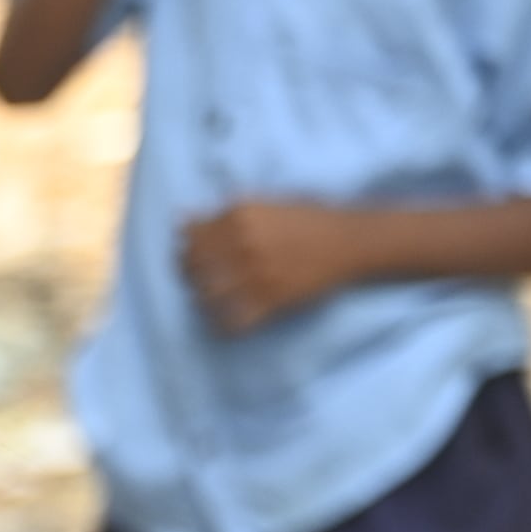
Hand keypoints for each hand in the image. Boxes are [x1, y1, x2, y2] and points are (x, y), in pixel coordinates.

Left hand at [179, 199, 358, 333]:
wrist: (349, 242)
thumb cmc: (305, 221)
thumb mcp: (262, 206)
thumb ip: (220, 214)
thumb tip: (180, 220)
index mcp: (239, 216)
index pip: (190, 240)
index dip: (185, 252)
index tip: (192, 260)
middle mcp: (244, 244)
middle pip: (193, 268)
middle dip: (191, 277)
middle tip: (200, 282)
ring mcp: (257, 273)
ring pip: (204, 296)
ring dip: (203, 301)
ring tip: (213, 300)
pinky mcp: (271, 300)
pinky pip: (231, 321)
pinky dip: (223, 325)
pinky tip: (227, 321)